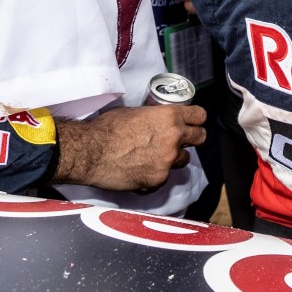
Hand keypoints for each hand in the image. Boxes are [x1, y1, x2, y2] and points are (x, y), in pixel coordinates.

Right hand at [52, 104, 205, 191]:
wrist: (91, 152)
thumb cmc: (107, 129)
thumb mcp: (135, 112)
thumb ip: (154, 118)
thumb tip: (155, 122)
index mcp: (170, 116)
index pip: (199, 115)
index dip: (196, 119)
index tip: (193, 122)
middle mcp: (174, 137)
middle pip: (200, 137)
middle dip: (192, 138)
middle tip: (182, 140)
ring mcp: (168, 160)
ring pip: (183, 159)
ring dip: (174, 158)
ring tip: (155, 157)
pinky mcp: (158, 179)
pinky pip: (164, 176)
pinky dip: (155, 174)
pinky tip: (140, 170)